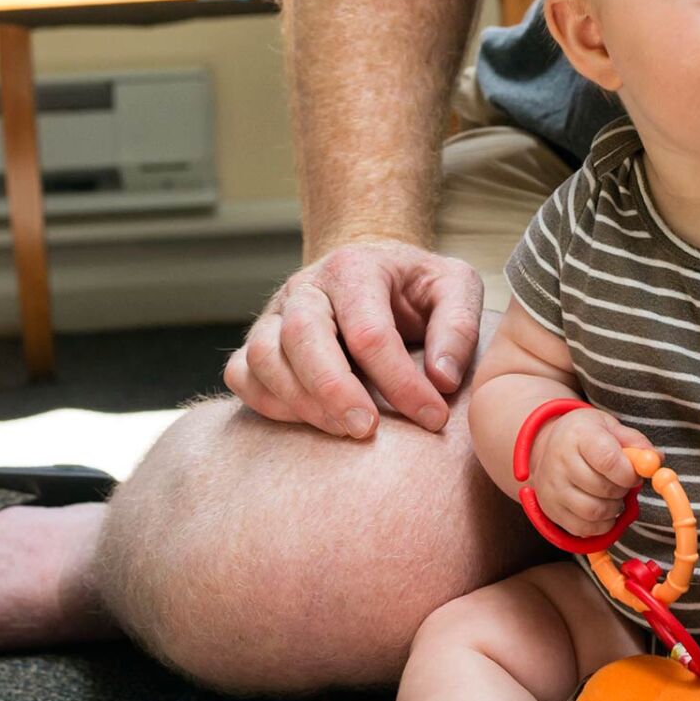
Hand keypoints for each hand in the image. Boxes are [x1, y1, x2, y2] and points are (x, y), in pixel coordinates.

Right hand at [223, 239, 483, 436]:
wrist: (370, 268)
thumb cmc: (414, 285)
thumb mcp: (454, 287)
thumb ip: (458, 328)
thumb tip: (442, 380)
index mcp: (355, 268)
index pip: (369, 331)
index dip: (401, 381)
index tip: (432, 418)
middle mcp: (306, 287)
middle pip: (302, 337)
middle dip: (334, 392)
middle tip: (367, 431)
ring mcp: (275, 314)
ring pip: (264, 358)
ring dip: (301, 403)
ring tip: (345, 431)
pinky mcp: (258, 341)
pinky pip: (241, 375)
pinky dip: (268, 403)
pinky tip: (309, 421)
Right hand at [528, 408, 650, 536]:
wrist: (548, 446)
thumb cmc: (586, 437)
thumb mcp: (611, 428)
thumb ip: (636, 443)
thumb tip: (656, 461)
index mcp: (578, 435)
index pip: (608, 460)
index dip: (629, 473)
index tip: (634, 474)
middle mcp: (559, 461)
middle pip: (603, 489)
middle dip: (622, 490)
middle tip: (622, 483)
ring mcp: (552, 488)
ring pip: (594, 512)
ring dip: (614, 509)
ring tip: (613, 496)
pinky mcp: (551, 509)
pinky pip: (583, 528)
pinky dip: (601, 524)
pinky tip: (603, 509)